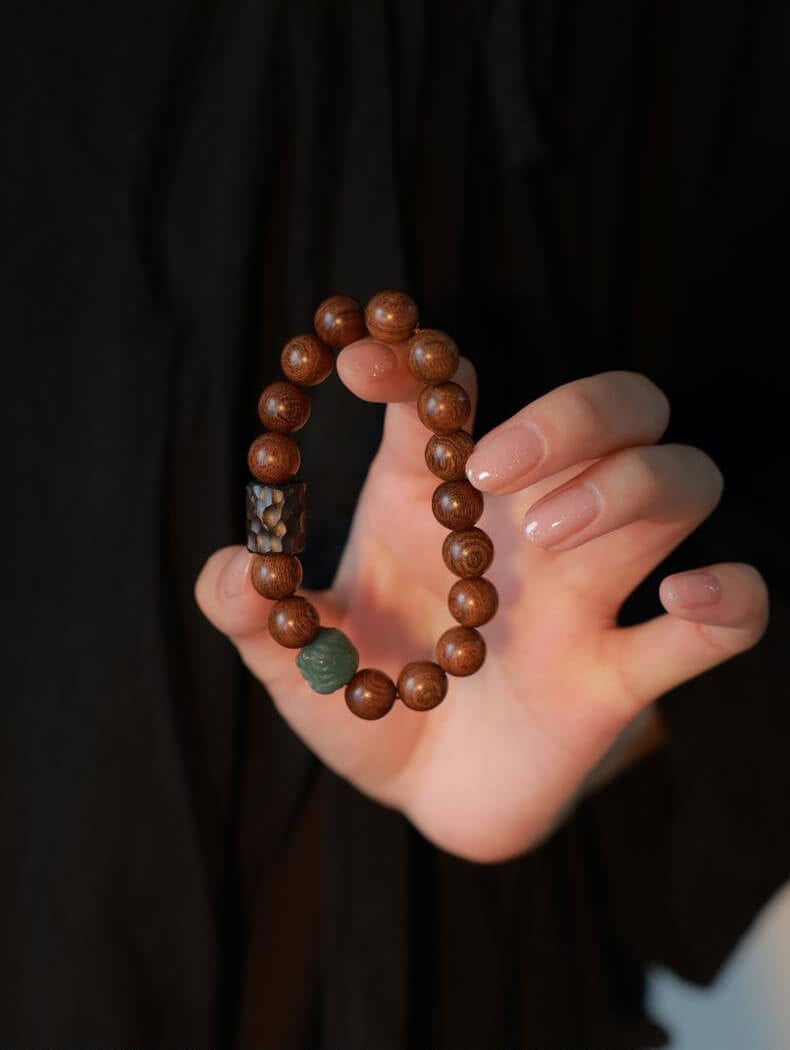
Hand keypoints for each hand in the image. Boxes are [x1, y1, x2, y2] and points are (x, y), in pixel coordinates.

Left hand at [195, 344, 767, 862]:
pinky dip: (728, 599)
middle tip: (493, 470)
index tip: (359, 364)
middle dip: (571, 412)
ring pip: (682, 479)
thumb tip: (225, 569)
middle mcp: (528, 523)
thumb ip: (250, 613)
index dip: (414, 356)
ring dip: (629, 488)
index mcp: (440, 497)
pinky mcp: (625, 674)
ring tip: (548, 542)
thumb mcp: (293, 660)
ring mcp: (591, 594)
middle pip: (615, 404)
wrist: (427, 797)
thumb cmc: (365, 705)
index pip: (453, 385)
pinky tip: (681, 604)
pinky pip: (728, 619)